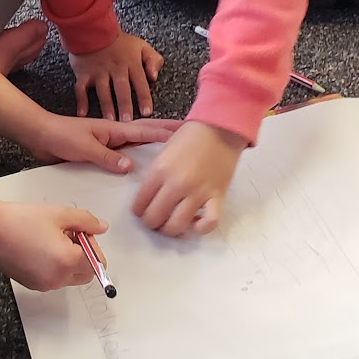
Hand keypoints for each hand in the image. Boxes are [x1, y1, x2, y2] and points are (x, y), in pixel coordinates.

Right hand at [0, 200, 108, 291]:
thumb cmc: (20, 221)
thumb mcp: (60, 214)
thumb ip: (86, 221)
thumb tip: (101, 227)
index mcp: (68, 261)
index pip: (97, 262)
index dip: (91, 244)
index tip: (80, 231)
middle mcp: (57, 278)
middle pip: (86, 274)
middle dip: (83, 256)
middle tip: (68, 235)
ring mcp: (44, 284)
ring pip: (70, 277)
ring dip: (69, 262)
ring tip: (51, 240)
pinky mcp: (32, 285)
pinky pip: (54, 279)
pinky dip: (54, 267)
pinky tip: (40, 248)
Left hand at [20, 115, 177, 171]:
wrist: (40, 135)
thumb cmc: (60, 137)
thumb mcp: (84, 147)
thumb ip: (106, 157)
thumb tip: (131, 167)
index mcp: (114, 129)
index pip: (145, 130)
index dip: (166, 133)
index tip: (187, 133)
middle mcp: (116, 134)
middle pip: (147, 132)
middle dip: (168, 133)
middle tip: (190, 136)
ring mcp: (110, 142)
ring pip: (139, 142)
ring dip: (156, 144)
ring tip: (176, 150)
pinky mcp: (102, 151)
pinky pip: (126, 153)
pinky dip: (139, 155)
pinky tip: (145, 164)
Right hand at [69, 33, 165, 121]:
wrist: (92, 28)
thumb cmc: (118, 41)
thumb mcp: (141, 45)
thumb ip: (153, 60)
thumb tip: (154, 76)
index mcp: (130, 63)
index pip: (140, 82)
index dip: (144, 97)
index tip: (147, 112)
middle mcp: (115, 68)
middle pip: (121, 89)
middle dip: (125, 105)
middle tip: (127, 121)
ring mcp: (98, 71)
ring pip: (103, 90)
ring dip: (107, 106)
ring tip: (110, 121)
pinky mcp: (83, 73)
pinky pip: (81, 89)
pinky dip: (81, 101)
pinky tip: (83, 114)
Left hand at [132, 120, 244, 236]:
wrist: (220, 128)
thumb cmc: (190, 136)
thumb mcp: (163, 152)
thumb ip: (155, 175)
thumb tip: (148, 197)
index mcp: (159, 170)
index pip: (140, 203)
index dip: (138, 211)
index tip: (141, 211)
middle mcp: (177, 184)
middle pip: (155, 218)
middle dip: (151, 222)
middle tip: (155, 219)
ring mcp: (198, 192)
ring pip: (177, 226)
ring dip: (171, 229)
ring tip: (171, 224)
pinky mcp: (217, 196)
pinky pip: (209, 223)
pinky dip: (201, 228)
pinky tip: (196, 223)